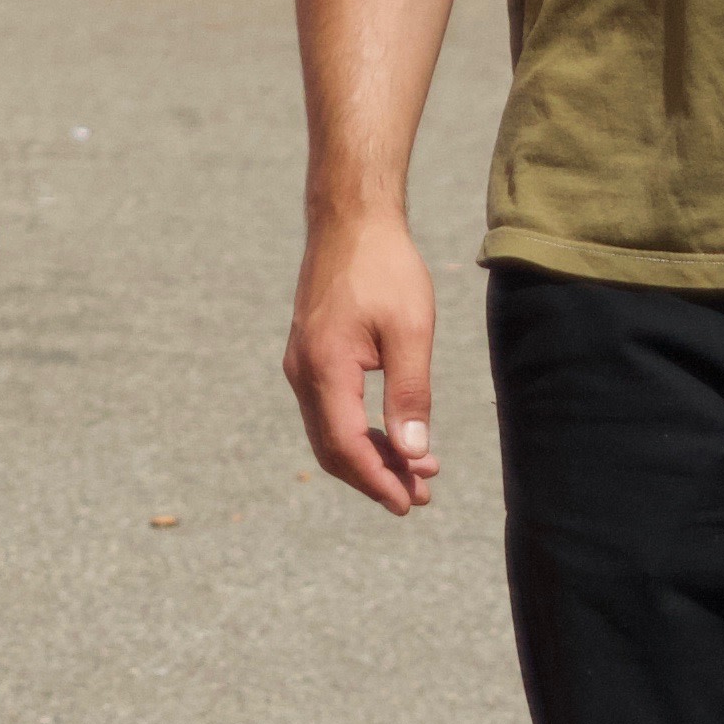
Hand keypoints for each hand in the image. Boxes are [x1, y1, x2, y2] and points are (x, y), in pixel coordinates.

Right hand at [282, 210, 441, 512]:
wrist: (351, 220)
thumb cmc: (385, 269)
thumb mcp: (410, 331)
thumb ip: (410, 394)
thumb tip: (413, 454)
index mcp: (325, 368)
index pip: (347, 446)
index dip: (379, 481)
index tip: (411, 503)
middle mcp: (303, 372)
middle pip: (332, 448)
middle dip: (376, 477)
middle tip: (421, 496)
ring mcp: (302, 363)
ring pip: (330, 431)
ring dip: (370, 457)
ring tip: (417, 471)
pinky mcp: (310, 355)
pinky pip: (329, 409)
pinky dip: (360, 432)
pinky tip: (393, 434)